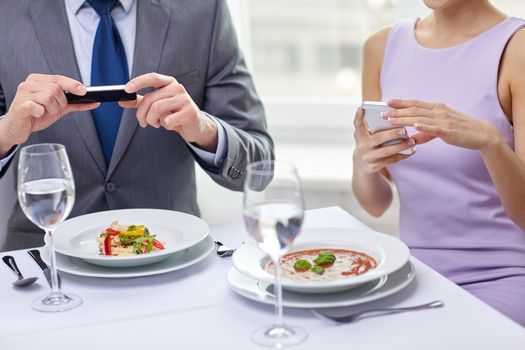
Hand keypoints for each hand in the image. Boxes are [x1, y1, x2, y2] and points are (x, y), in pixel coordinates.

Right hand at [0, 74, 98, 153]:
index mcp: (38, 80)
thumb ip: (74, 104)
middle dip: (60, 103)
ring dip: (51, 110)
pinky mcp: (20, 105)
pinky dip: (41, 113)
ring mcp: (23, 94)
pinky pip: (38, 107)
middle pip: (56, 89)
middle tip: (52, 109)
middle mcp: (29, 84)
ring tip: (44, 113)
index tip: (84, 91)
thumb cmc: (36, 115)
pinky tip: (37, 114)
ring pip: (49, 98)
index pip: (59, 78)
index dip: (72, 84)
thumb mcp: (58, 108)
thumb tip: (94, 102)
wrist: (18, 128)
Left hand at [120, 73, 217, 151]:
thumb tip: (121, 100)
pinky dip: (165, 125)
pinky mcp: (190, 113)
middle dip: (142, 114)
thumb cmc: (173, 113)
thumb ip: (139, 102)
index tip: (126, 89)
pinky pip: (168, 121)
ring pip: (157, 109)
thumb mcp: (156, 105)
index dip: (138, 82)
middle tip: (142, 122)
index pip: (152, 78)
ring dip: (152, 120)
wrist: (194, 125)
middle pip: (150, 99)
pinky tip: (170, 125)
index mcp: (169, 83)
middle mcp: (178, 88)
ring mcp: (185, 100)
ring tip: (155, 123)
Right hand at [353, 107, 414, 174]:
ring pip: (387, 151)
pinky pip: (391, 160)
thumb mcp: (366, 136)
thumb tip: (392, 117)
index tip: (361, 108)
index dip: (358, 117)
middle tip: (404, 131)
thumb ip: (373, 128)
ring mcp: (368, 157)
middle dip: (392, 134)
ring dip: (400, 146)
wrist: (362, 165)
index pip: (358, 125)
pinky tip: (411, 151)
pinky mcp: (375, 166)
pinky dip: (402, 155)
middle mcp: (362, 146)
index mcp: (360, 137)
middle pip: (378, 138)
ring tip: (411, 141)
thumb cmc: (368, 145)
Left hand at [384, 99, 500, 151]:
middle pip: (414, 109)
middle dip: (397, 111)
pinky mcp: (448, 131)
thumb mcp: (441, 129)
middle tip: (382, 112)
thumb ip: (426, 133)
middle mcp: (438, 112)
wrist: (482, 134)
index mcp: (436, 108)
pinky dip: (423, 126)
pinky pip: (434, 128)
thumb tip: (412, 138)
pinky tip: (414, 126)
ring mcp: (443, 121)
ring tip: (391, 120)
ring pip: (419, 118)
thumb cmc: (461, 130)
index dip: (401, 102)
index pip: (415, 103)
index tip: (387, 101)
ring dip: (404, 119)